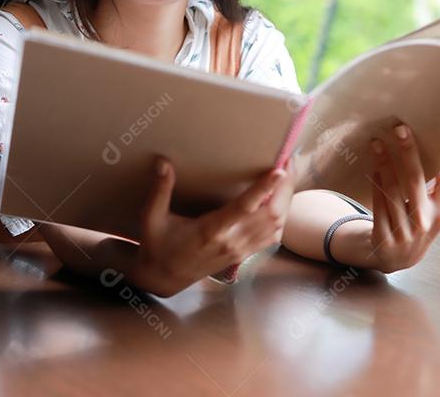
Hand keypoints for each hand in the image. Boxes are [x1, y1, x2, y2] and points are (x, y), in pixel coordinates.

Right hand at [130, 156, 293, 296]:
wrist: (163, 279)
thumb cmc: (157, 246)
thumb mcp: (151, 219)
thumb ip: (159, 191)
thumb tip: (163, 163)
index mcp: (211, 230)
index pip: (243, 207)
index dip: (264, 189)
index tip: (278, 170)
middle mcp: (231, 241)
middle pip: (271, 215)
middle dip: (285, 188)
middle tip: (288, 161)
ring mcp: (240, 250)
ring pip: (277, 226)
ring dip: (286, 200)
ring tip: (288, 175)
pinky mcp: (243, 255)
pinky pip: (272, 237)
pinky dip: (282, 217)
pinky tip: (281, 201)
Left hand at [352, 123, 439, 272]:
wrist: (397, 259)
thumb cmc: (416, 224)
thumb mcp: (433, 210)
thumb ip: (435, 186)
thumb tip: (436, 145)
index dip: (436, 155)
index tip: (425, 132)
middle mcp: (426, 223)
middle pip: (416, 180)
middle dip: (407, 152)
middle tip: (399, 128)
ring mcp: (405, 233)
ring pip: (392, 190)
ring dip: (384, 163)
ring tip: (376, 144)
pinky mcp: (384, 238)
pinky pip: (378, 204)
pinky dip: (375, 184)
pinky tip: (373, 167)